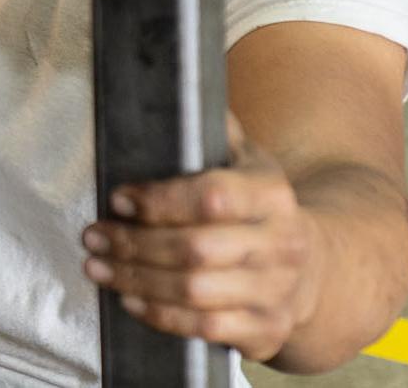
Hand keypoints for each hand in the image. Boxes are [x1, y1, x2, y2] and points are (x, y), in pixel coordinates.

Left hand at [81, 113, 320, 360]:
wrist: (316, 268)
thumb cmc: (258, 207)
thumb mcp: (248, 159)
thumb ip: (215, 128)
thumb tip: (172, 79)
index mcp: (272, 193)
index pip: (212, 196)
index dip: (158, 200)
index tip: (117, 199)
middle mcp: (282, 244)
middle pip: (194, 250)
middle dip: (132, 244)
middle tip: (92, 236)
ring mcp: (277, 291)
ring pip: (195, 292)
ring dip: (135, 280)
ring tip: (97, 266)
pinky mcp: (267, 329)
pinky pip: (205, 328)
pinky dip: (161, 315)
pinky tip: (131, 299)